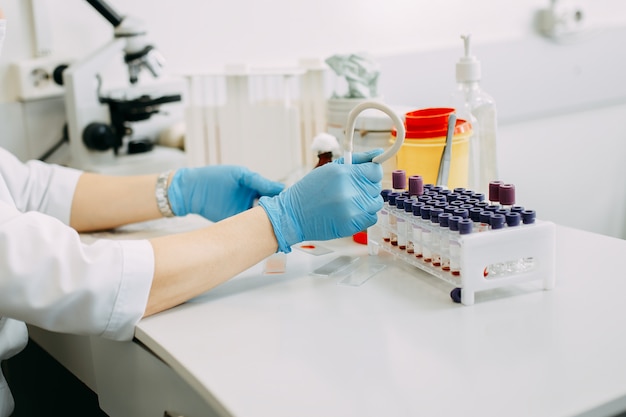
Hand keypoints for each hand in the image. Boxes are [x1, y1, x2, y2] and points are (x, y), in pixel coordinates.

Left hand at [168, 165, 284, 221]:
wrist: (192, 190)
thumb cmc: (215, 177)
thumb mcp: (240, 175)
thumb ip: (259, 181)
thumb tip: (280, 188)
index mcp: (255, 189)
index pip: (274, 195)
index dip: (283, 201)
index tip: (291, 206)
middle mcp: (251, 202)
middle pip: (270, 210)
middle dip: (278, 215)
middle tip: (287, 219)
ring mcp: (243, 213)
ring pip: (260, 221)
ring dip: (268, 223)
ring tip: (277, 225)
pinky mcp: (234, 223)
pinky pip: (247, 228)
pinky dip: (254, 230)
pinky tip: (261, 231)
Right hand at [258, 149, 383, 252]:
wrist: (294, 215)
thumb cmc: (309, 191)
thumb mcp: (330, 168)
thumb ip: (357, 160)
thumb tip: (377, 154)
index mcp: (344, 174)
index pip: (375, 170)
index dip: (371, 172)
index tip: (365, 175)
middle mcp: (350, 191)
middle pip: (376, 187)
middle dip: (366, 187)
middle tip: (349, 190)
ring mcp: (353, 210)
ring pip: (375, 203)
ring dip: (365, 202)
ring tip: (348, 202)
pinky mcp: (353, 225)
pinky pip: (372, 218)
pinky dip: (363, 216)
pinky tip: (349, 212)